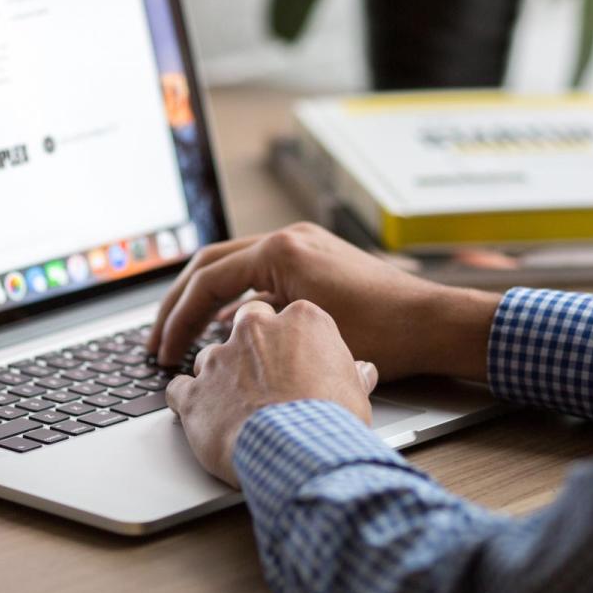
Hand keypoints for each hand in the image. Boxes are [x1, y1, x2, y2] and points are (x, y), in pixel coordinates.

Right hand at [148, 222, 497, 382]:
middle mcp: (290, 239)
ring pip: (234, 268)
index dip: (178, 320)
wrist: (435, 324)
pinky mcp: (316, 261)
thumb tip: (218, 341)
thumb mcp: (307, 334)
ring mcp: (304, 246)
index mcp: (282, 250)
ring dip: (205, 302)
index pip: (207, 280)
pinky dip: (238, 302)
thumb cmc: (384, 335)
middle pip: (211, 265)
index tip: (164, 352)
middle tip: (158, 342)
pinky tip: (229, 334)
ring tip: (184, 339)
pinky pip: (261, 276)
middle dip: (179, 305)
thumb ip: (255, 330)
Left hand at [167, 299, 378, 485]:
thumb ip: (352, 374)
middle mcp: (255, 330)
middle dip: (250, 347)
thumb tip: (362, 372)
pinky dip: (188, 401)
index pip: (288, 317)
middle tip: (263, 377)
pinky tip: (202, 418)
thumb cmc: (332, 421)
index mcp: (300, 320)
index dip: (290, 342)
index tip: (294, 361)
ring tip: (236, 408)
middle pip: (245, 326)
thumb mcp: (356, 393)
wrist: (299, 452)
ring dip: (220, 378)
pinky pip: (179, 389)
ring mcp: (220, 359)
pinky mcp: (194, 392)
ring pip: (210, 357)